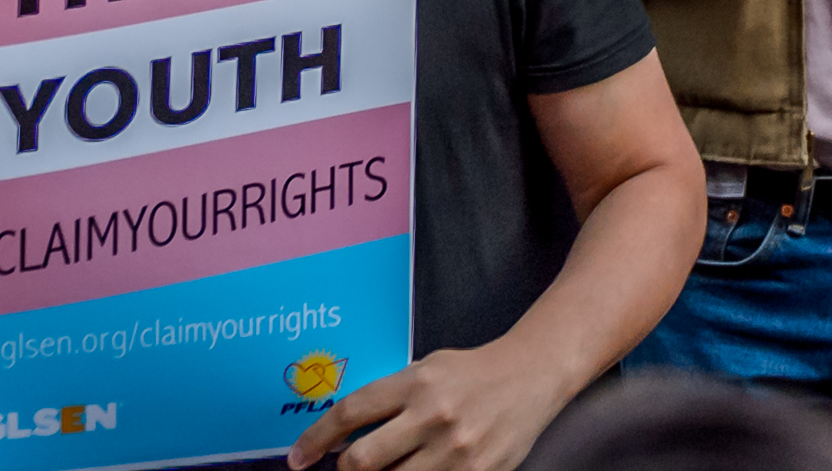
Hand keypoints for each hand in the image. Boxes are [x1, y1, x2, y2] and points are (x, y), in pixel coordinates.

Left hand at [287, 337, 571, 470]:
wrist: (534, 374)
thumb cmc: (473, 373)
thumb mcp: (427, 369)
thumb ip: (389, 399)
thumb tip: (342, 436)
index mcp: (418, 382)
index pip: (350, 413)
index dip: (315, 440)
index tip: (297, 459)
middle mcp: (434, 415)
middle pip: (361, 461)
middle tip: (347, 469)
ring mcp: (457, 450)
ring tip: (388, 468)